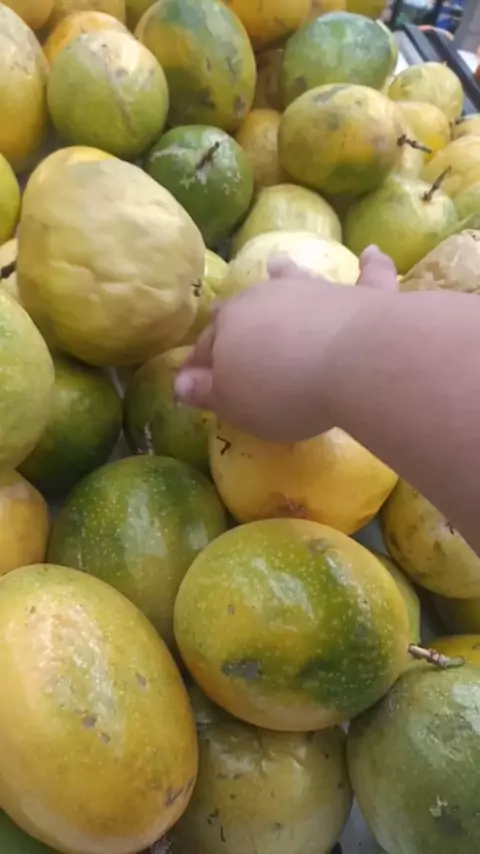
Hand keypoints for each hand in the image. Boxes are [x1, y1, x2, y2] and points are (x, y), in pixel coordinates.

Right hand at [175, 246, 397, 441]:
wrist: (352, 362)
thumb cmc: (283, 390)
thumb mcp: (235, 403)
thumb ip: (207, 392)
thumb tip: (181, 382)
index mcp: (231, 326)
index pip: (206, 345)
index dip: (199, 365)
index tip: (194, 381)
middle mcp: (268, 298)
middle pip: (243, 307)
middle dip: (232, 317)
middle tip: (225, 322)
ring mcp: (317, 291)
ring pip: (295, 278)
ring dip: (285, 273)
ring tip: (278, 265)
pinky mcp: (364, 296)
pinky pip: (369, 275)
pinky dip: (370, 264)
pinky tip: (371, 252)